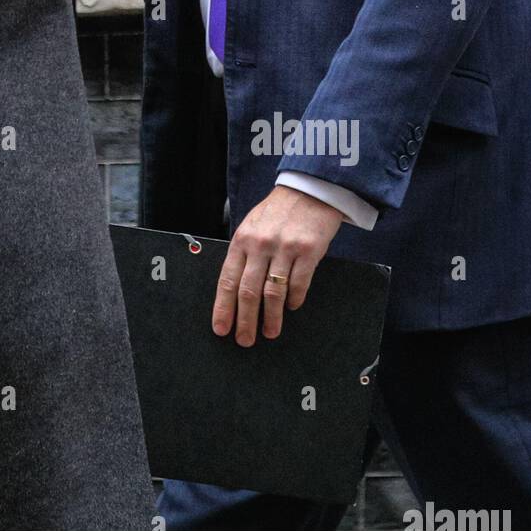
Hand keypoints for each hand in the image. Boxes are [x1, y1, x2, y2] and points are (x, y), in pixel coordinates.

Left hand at [212, 185, 342, 345]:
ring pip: (273, 292)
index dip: (223, 307)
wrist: (309, 190)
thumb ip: (244, 253)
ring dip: (270, 317)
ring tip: (269, 332)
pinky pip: (298, 283)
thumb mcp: (252, 226)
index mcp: (242, 239)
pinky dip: (294, 300)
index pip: (228, 280)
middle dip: (244, 320)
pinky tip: (291, 308)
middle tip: (244, 340)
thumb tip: (235, 290)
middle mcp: (260, 244)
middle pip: (248, 291)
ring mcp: (285, 248)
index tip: (221, 328)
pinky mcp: (309, 251)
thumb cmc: (277, 212)